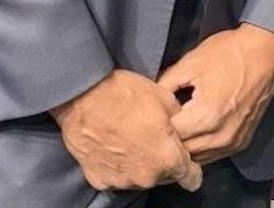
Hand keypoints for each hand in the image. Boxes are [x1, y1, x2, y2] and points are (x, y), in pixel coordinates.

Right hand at [50, 69, 202, 191]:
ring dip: (137, 163)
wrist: (82, 95)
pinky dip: (115, 166)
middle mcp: (146, 176)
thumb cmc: (123, 93)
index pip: (191, 179)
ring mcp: (121, 181)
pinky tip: (110, 145)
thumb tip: (181, 126)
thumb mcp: (163, 97)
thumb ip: (178, 120)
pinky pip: (115, 176)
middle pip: (163, 176)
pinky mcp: (99, 179)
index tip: (185, 161)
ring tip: (126, 137)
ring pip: (139, 177)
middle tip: (149, 136)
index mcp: (167, 158)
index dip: (191, 169)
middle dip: (161, 161)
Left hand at [157, 23, 273, 162]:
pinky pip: (214, 155)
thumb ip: (165, 85)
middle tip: (158, 123)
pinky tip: (193, 132)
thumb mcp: (190, 63)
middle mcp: (221, 137)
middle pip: (184, 152)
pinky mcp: (242, 142)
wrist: (266, 52)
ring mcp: (233, 142)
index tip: (151, 114)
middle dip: (170, 139)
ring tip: (175, 128)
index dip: (158, 124)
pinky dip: (201, 147)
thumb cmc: (229, 53)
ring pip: (198, 158)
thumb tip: (152, 100)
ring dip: (185, 147)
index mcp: (206, 117)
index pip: (171, 135)